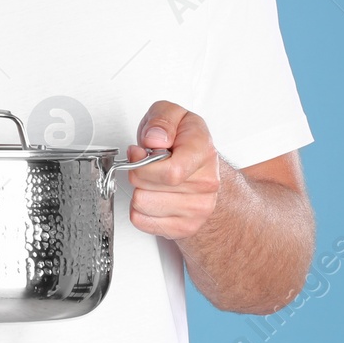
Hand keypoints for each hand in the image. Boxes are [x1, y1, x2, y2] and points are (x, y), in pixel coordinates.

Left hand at [124, 100, 221, 240]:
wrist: (203, 168)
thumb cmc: (185, 142)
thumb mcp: (173, 114)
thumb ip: (162, 119)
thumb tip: (154, 139)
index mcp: (203, 153)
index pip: (171, 173)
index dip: (143, 164)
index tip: (139, 153)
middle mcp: (206, 184)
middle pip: (147, 189)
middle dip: (137, 173)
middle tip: (148, 164)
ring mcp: (198, 209)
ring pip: (141, 205)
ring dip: (139, 190)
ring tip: (152, 179)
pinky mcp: (185, 228)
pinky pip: (141, 221)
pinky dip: (140, 208)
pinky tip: (153, 195)